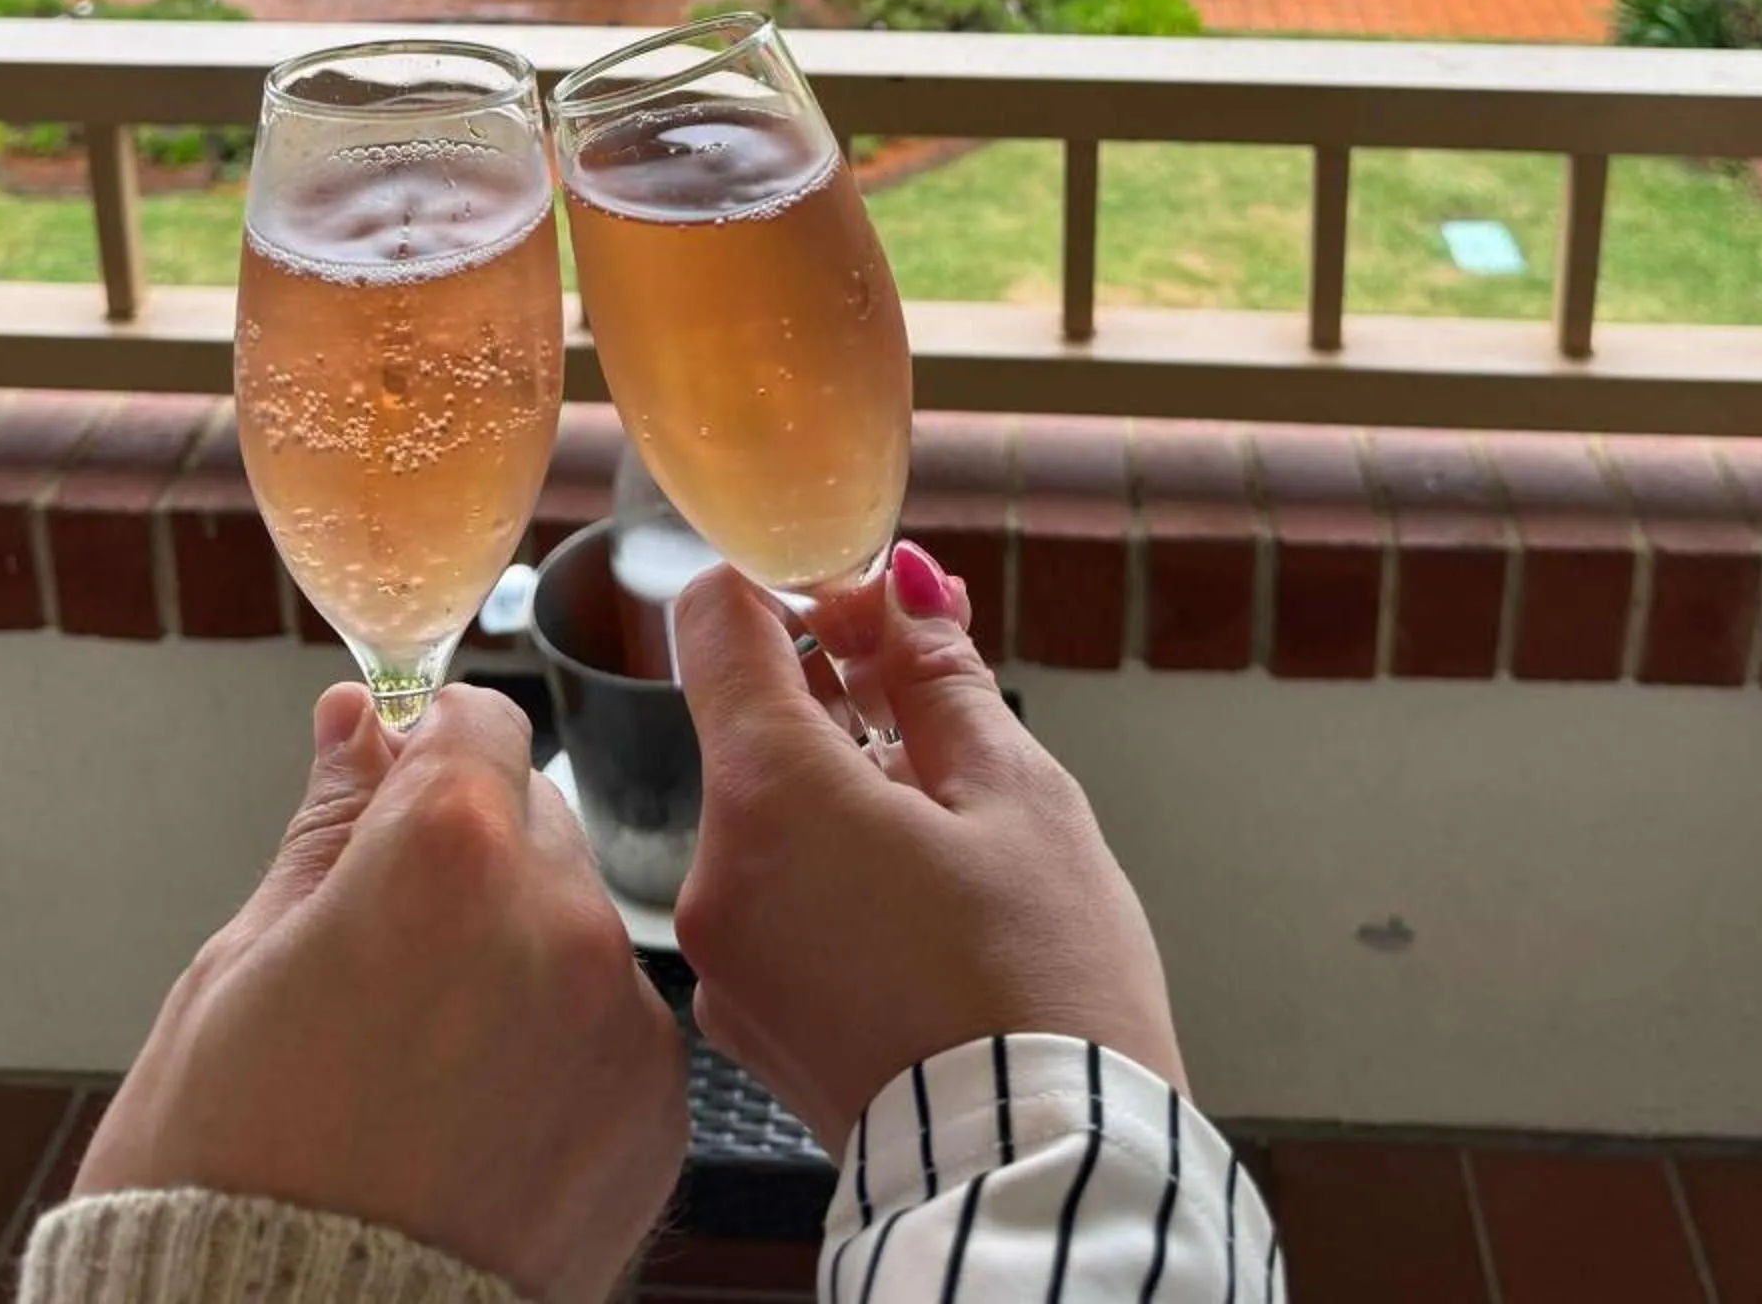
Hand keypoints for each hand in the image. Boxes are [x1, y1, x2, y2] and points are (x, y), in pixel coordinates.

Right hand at [79, 684, 685, 1303]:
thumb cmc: (225, 1174)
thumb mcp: (237, 970)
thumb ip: (326, 827)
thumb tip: (354, 720)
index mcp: (448, 854)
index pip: (478, 725)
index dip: (425, 755)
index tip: (391, 797)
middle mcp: (558, 917)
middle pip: (532, 822)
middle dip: (468, 862)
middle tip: (382, 968)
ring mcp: (618, 1021)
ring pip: (574, 928)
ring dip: (518, 957)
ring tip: (422, 1066)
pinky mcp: (654, 1114)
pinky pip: (612, 1029)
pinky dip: (559, 1051)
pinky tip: (477, 1121)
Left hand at [673, 542, 1183, 1155]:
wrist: (1048, 1179)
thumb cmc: (1044, 984)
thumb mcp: (1016, 795)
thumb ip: (937, 674)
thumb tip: (899, 589)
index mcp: (767, 800)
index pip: (714, 622)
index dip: (784, 580)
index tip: (858, 593)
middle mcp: (713, 878)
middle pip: (751, 725)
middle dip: (839, 690)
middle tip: (941, 687)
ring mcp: (723, 963)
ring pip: (769, 817)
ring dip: (844, 784)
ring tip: (959, 812)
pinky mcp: (752, 1023)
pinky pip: (775, 901)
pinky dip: (834, 870)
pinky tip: (927, 894)